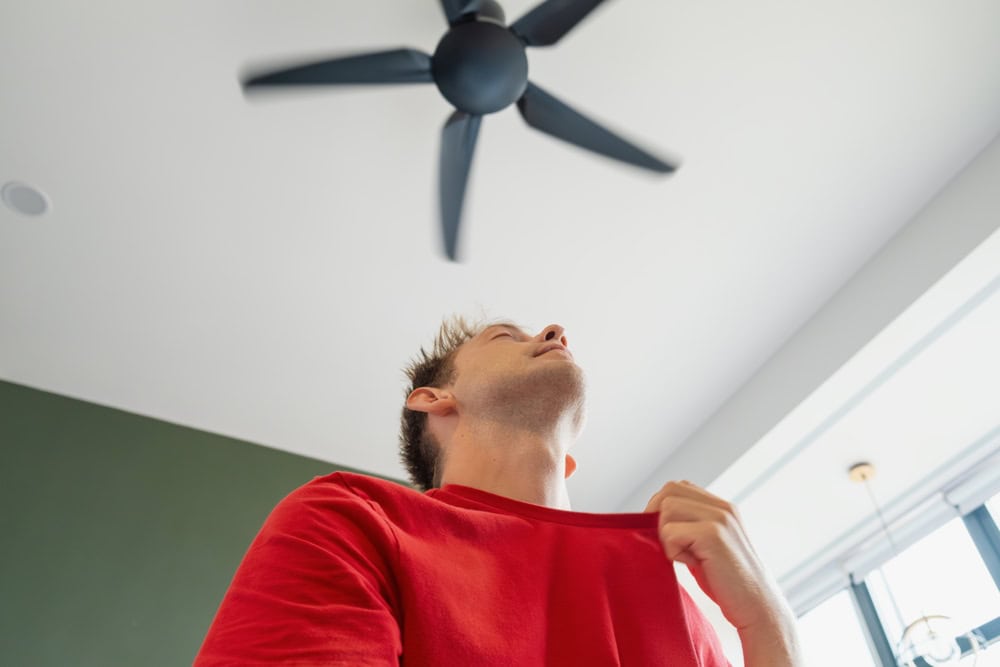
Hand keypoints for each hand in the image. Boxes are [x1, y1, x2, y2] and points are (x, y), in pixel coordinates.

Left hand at [644, 481, 788, 632]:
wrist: (757, 608)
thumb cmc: (728, 584)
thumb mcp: (706, 546)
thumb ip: (688, 527)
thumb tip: (649, 521)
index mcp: (721, 507)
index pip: (677, 487)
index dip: (660, 507)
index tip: (661, 533)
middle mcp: (722, 507)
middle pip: (669, 491)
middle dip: (656, 517)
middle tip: (667, 545)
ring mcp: (719, 518)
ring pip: (666, 509)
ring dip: (665, 536)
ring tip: (686, 557)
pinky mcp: (713, 534)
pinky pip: (670, 532)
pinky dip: (672, 551)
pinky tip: (691, 564)